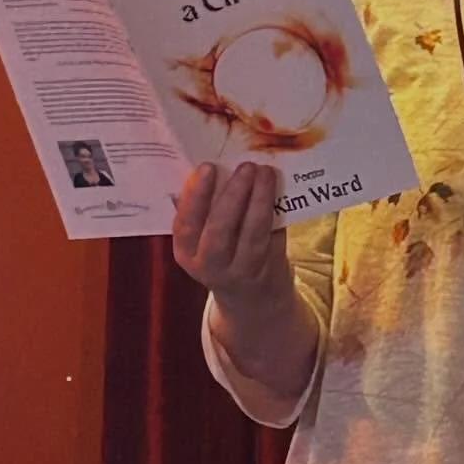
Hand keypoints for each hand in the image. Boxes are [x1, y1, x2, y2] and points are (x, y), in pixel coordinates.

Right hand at [173, 162, 288, 311]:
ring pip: (252, 233)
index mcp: (187, 252)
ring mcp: (241, 269)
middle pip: (220, 230)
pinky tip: (278, 188)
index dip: (196, 196)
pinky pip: (272, 235)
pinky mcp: (269, 267)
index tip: (207, 167)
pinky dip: (275, 210)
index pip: (185, 224)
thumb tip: (214, 164)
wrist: (252, 298)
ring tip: (264, 172)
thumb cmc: (223, 254)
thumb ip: (204, 210)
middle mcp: (210, 264)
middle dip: (233, 195)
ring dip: (260, 199)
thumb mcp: (202, 240)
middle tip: (245, 167)